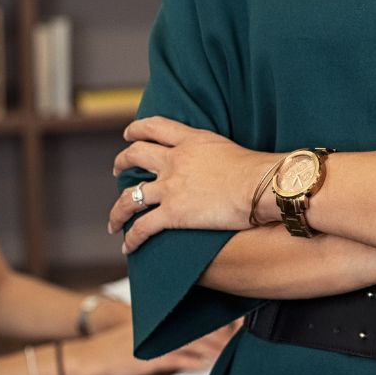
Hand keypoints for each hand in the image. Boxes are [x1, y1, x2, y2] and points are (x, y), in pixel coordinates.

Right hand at [65, 318, 241, 374]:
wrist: (91, 356)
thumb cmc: (115, 344)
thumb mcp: (138, 327)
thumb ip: (159, 321)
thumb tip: (186, 319)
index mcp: (156, 312)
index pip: (190, 306)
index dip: (212, 308)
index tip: (231, 309)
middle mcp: (158, 323)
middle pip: (196, 322)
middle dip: (219, 327)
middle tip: (239, 327)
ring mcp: (154, 340)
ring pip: (191, 341)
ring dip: (211, 346)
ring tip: (226, 348)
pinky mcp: (150, 358)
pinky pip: (177, 358)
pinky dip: (193, 361)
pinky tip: (205, 363)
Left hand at [108, 117, 278, 252]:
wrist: (261, 186)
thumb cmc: (257, 170)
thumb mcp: (230, 149)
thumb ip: (214, 154)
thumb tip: (222, 166)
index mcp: (191, 141)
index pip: (156, 127)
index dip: (137, 129)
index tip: (129, 134)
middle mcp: (175, 161)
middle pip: (136, 155)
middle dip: (122, 161)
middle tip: (117, 168)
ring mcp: (171, 188)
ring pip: (130, 197)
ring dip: (118, 209)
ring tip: (114, 218)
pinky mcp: (173, 214)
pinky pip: (143, 228)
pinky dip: (132, 238)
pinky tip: (128, 246)